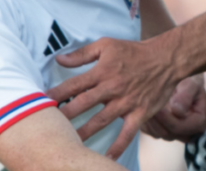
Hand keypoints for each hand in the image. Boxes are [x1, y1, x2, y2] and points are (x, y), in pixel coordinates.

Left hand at [47, 36, 181, 159]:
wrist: (165, 59)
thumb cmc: (134, 51)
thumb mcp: (107, 45)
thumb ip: (83, 54)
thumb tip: (59, 59)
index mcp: (102, 72)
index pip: (74, 84)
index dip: (56, 94)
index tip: (39, 103)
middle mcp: (112, 88)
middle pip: (84, 104)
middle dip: (65, 115)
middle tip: (49, 126)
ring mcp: (126, 103)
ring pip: (101, 121)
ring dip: (84, 133)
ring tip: (69, 144)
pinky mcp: (140, 113)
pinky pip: (127, 134)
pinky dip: (117, 147)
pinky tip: (106, 159)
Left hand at [141, 75, 205, 141]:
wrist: (182, 79)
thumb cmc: (190, 80)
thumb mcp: (192, 83)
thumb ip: (186, 96)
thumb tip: (177, 111)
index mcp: (198, 122)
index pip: (181, 128)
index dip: (169, 120)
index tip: (159, 109)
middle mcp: (186, 132)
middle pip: (168, 133)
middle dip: (156, 120)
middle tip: (146, 105)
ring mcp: (172, 133)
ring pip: (157, 133)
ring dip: (149, 120)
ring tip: (143, 104)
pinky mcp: (160, 130)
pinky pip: (149, 130)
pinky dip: (144, 120)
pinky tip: (142, 106)